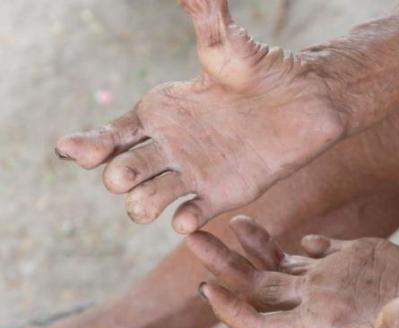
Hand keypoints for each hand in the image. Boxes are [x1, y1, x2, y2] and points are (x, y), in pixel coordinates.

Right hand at [55, 0, 344, 233]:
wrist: (308, 102)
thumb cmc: (266, 68)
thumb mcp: (226, 42)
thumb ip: (203, 15)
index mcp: (161, 112)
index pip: (111, 134)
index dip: (88, 145)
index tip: (74, 150)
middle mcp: (170, 146)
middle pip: (124, 170)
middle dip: (119, 175)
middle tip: (125, 174)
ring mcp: (193, 173)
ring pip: (148, 199)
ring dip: (141, 204)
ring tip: (147, 203)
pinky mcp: (221, 194)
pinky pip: (191, 215)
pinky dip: (184, 220)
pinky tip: (186, 217)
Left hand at [189, 216, 398, 327]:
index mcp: (325, 325)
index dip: (231, 315)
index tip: (206, 289)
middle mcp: (323, 304)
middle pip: (258, 289)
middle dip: (223, 266)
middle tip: (192, 236)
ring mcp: (338, 280)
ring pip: (281, 266)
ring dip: (251, 248)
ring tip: (230, 222)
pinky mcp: (357, 259)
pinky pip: (314, 250)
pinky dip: (293, 239)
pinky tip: (276, 227)